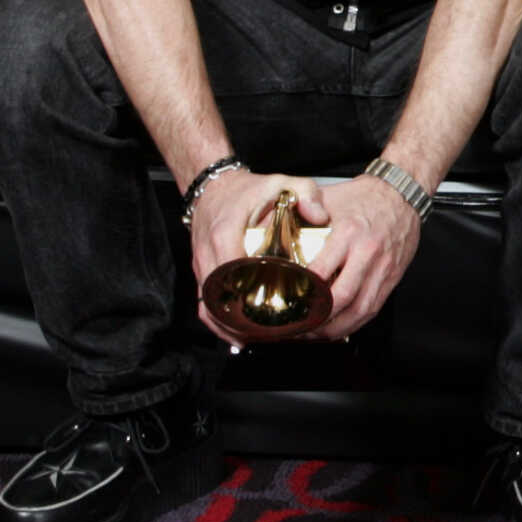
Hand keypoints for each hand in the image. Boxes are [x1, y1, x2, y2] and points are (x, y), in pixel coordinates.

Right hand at [190, 165, 326, 344]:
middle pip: (224, 295)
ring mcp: (202, 267)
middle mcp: (209, 254)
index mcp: (226, 232)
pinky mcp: (201, 276)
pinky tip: (242, 336)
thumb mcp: (282, 183)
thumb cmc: (249, 190)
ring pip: (211, 307)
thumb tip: (321, 215)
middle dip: (248, 315)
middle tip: (278, 328)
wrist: (214, 190)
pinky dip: (221, 324)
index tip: (279, 303)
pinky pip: (205, 307)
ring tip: (263, 337)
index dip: (256, 289)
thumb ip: (305, 194)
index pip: (236, 268)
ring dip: (234, 325)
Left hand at [296, 173, 426, 338]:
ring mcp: (382, 268)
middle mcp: (367, 253)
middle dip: (316, 319)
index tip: (282, 304)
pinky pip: (373, 308)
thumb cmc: (361, 197)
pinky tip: (336, 327)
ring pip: (359, 310)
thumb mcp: (326, 199)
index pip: (320, 273)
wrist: (401, 193)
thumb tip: (264, 230)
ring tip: (312, 334)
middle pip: (341, 298)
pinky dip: (353, 323)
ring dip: (334, 328)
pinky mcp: (392, 277)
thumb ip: (298, 215)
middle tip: (294, 327)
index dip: (301, 294)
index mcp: (348, 233)